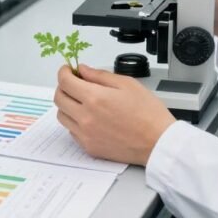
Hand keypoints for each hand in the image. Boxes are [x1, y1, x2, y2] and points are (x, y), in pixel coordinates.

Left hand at [54, 64, 174, 165]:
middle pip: (59, 98)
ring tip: (82, 101)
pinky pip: (72, 131)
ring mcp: (86, 135)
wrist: (158, 142)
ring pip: (62, 116)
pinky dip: (75, 121)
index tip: (68, 70)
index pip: (65, 81)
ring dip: (67, 105)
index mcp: (94, 98)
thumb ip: (100, 75)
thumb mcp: (127, 84)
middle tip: (73, 83)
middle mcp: (86, 117)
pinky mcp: (89, 148)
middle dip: (63, 87)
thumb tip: (83, 70)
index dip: (64, 72)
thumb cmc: (148, 113)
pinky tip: (89, 117)